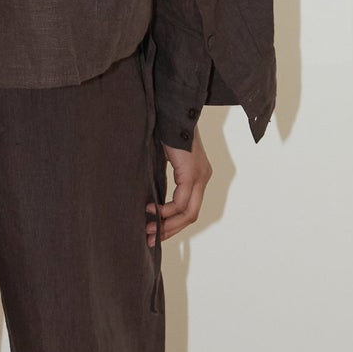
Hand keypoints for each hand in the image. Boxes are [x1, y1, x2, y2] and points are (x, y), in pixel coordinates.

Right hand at [147, 127, 211, 245]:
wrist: (171, 111)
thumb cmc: (164, 131)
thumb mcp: (165, 160)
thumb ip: (164, 178)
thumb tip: (150, 198)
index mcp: (199, 175)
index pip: (190, 208)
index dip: (173, 223)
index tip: (156, 232)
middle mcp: (204, 177)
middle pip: (191, 215)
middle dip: (171, 230)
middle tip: (151, 239)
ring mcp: (200, 176)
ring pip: (188, 213)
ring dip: (167, 224)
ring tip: (148, 229)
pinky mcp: (192, 174)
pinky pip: (181, 202)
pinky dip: (165, 210)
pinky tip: (150, 210)